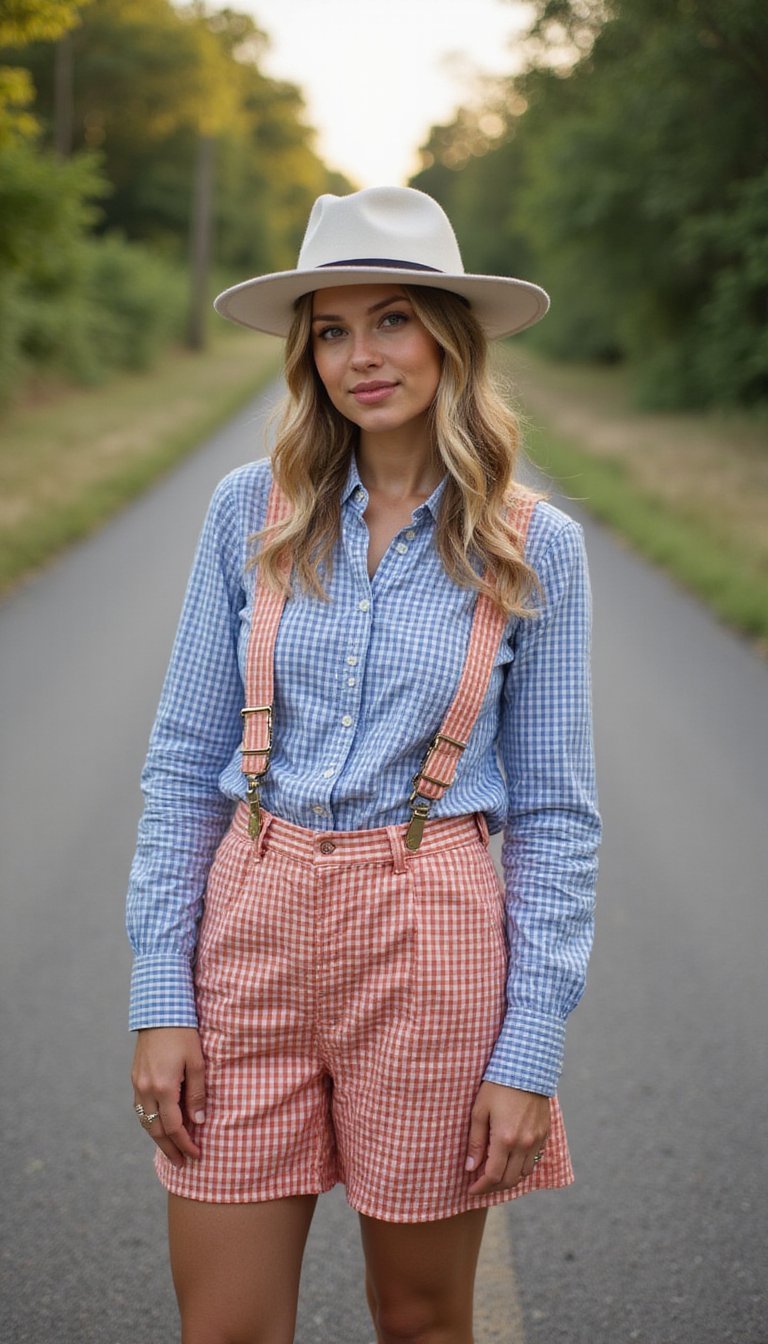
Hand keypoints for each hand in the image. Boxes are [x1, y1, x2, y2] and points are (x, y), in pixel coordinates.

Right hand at [131, 1027, 205, 1168]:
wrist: (159, 1010)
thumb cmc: (183, 1033)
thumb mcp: (197, 1062)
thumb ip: (197, 1093)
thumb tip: (199, 1121)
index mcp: (163, 1087)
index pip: (174, 1126)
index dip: (185, 1143)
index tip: (197, 1154)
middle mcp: (145, 1089)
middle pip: (156, 1130)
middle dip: (169, 1149)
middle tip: (181, 1164)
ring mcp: (137, 1084)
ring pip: (144, 1121)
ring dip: (157, 1138)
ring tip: (170, 1151)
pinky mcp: (135, 1077)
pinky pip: (139, 1108)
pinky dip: (149, 1122)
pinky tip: (158, 1127)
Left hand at [464, 1081, 549, 1194]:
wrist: (527, 1068)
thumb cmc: (498, 1086)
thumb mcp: (480, 1110)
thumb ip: (476, 1141)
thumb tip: (470, 1167)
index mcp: (505, 1139)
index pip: (493, 1176)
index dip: (481, 1187)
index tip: (471, 1189)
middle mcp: (524, 1144)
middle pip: (510, 1180)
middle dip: (494, 1187)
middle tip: (481, 1186)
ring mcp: (537, 1140)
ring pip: (524, 1173)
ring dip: (509, 1178)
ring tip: (495, 1173)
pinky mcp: (545, 1133)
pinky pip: (534, 1159)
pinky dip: (522, 1166)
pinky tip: (512, 1161)